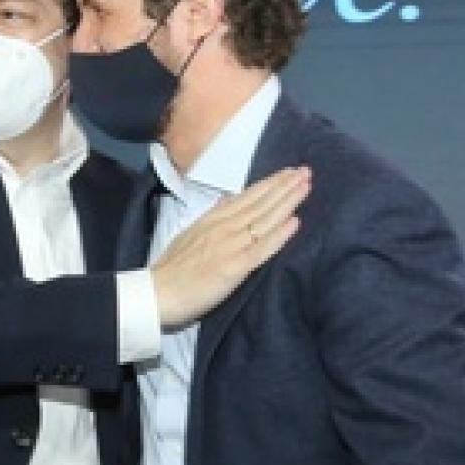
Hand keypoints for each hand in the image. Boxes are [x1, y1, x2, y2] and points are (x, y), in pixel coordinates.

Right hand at [151, 166, 310, 328]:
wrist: (158, 293)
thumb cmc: (172, 268)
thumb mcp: (190, 233)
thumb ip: (212, 216)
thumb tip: (227, 199)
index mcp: (214, 219)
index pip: (247, 197)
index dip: (270, 183)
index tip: (288, 172)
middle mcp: (224, 227)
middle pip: (260, 203)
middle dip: (284, 186)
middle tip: (306, 171)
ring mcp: (230, 245)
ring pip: (264, 219)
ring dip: (287, 202)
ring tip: (305, 187)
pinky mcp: (234, 267)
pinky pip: (261, 248)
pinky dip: (279, 235)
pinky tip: (295, 223)